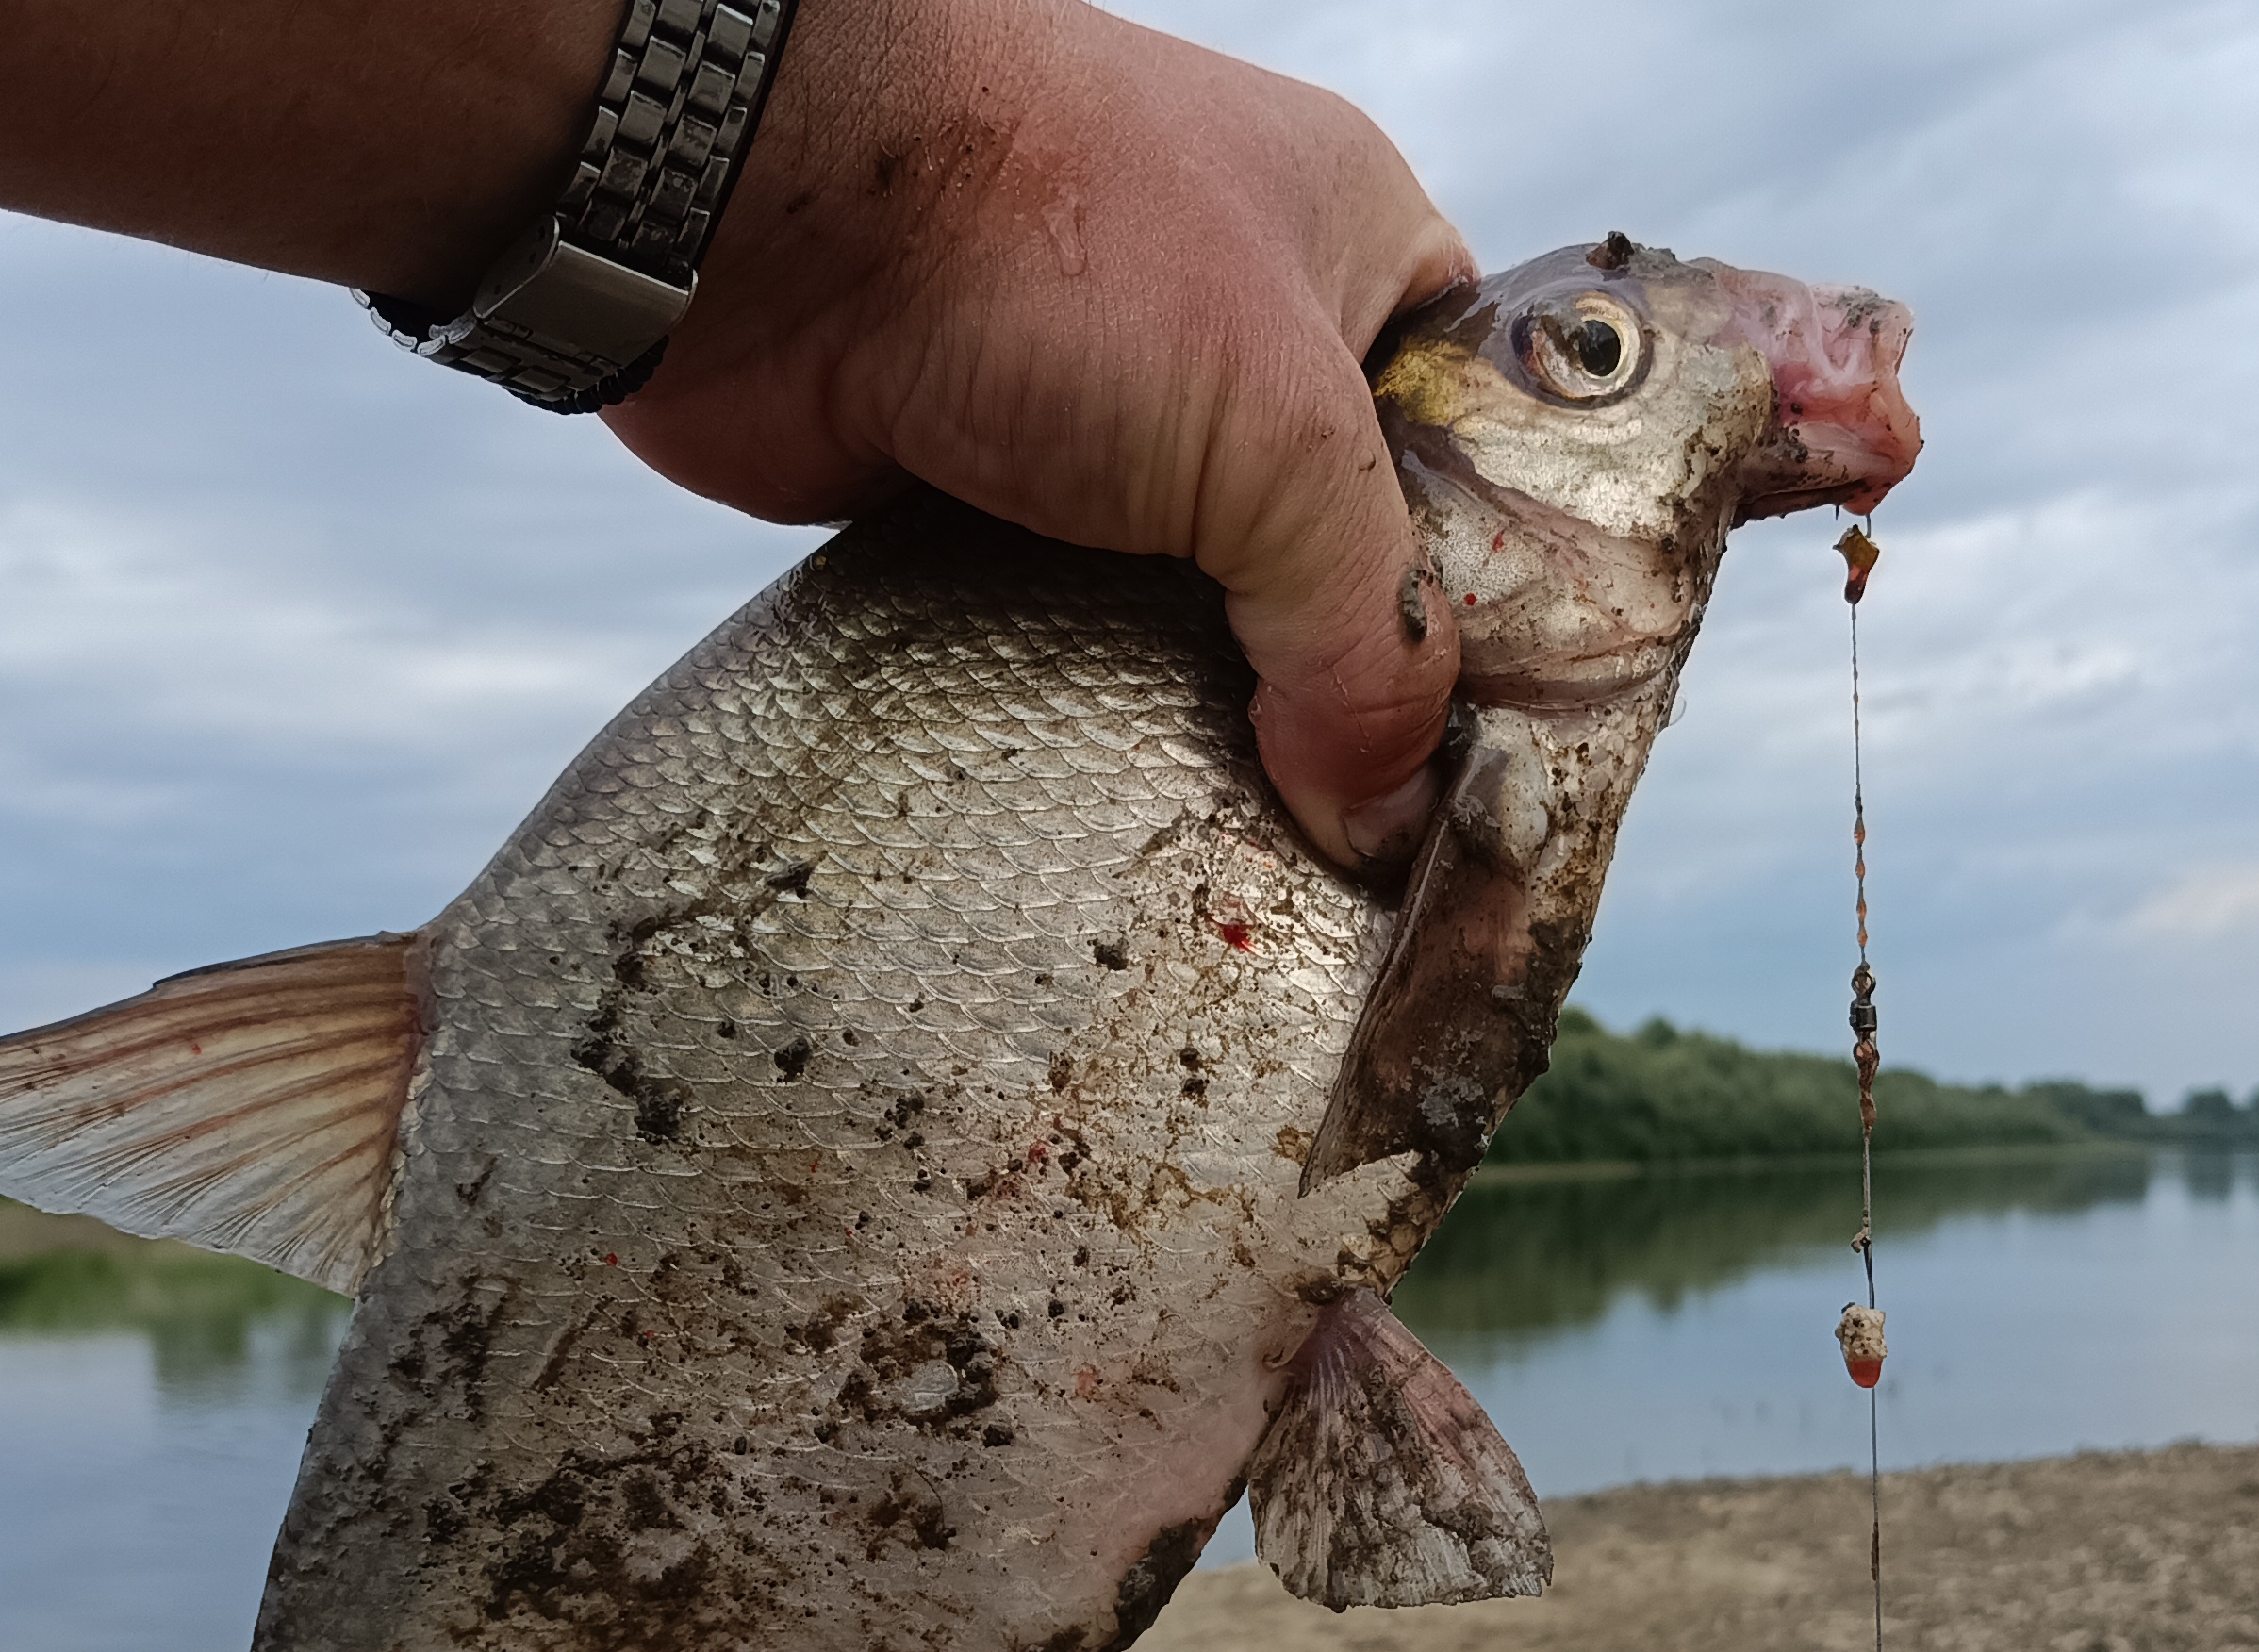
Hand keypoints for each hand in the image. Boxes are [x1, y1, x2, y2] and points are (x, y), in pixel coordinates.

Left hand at [605, 0, 1473, 871]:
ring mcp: (1095, 411)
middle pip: (1329, 547)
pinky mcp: (975, 489)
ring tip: (1239, 843)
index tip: (1491, 739)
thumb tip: (1383, 819)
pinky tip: (1102, 793)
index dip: (1497, 585)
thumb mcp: (1281, 437)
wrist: (761, 200)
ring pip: (1187, 606)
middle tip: (1364, 824)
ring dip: (1196, 710)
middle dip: (1336, 679)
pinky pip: (1056, 631)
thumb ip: (1363, 636)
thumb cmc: (1050, 232)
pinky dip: (1071, 704)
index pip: (1477, 440)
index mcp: (1354, 249)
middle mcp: (1231, 327)